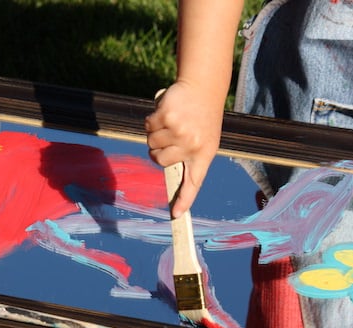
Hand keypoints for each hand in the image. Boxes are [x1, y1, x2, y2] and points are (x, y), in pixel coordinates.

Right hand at [145, 81, 221, 216]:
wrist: (203, 87)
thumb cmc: (201, 116)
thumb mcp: (203, 139)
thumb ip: (188, 156)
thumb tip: (169, 172)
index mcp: (204, 154)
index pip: (193, 182)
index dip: (184, 199)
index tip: (176, 214)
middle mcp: (193, 145)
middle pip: (160, 160)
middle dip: (159, 149)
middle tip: (172, 135)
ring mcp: (180, 131)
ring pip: (151, 143)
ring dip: (155, 133)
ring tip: (171, 122)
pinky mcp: (167, 116)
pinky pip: (148, 127)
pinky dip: (152, 120)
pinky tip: (166, 112)